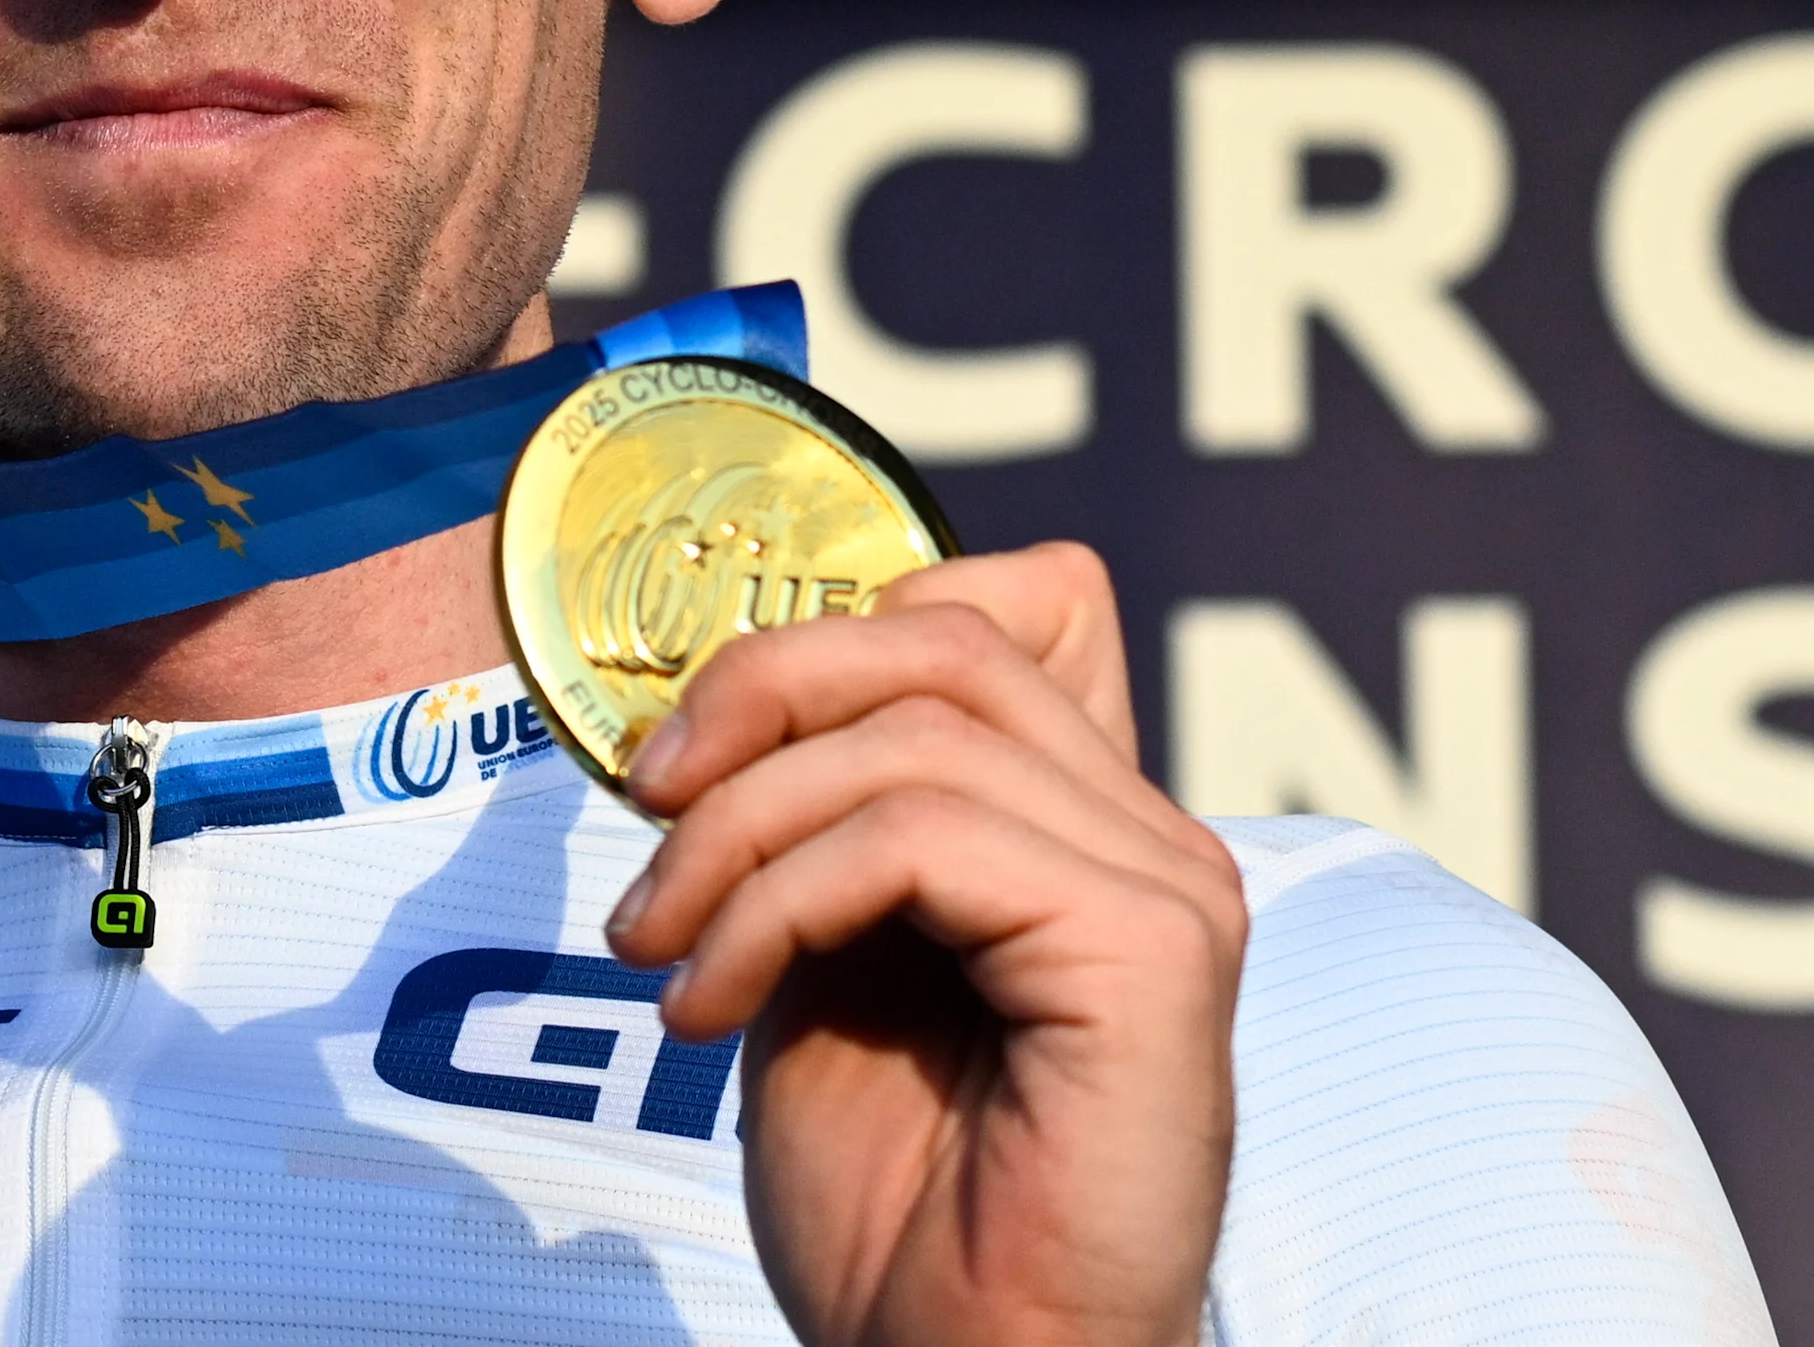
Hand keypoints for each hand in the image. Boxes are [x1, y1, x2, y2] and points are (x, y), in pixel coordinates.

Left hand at [600, 543, 1247, 1346]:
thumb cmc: (893, 1206)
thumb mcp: (827, 958)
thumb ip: (821, 824)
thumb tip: (723, 704)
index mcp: (1085, 826)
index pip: (1004, 606)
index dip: (832, 636)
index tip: (694, 754)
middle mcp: (1149, 837)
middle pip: (943, 642)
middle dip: (757, 698)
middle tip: (646, 815)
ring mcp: (1167, 888)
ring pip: (916, 737)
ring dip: (741, 834)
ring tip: (667, 950)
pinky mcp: (1150, 953)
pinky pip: (926, 837)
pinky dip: (780, 903)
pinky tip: (717, 1003)